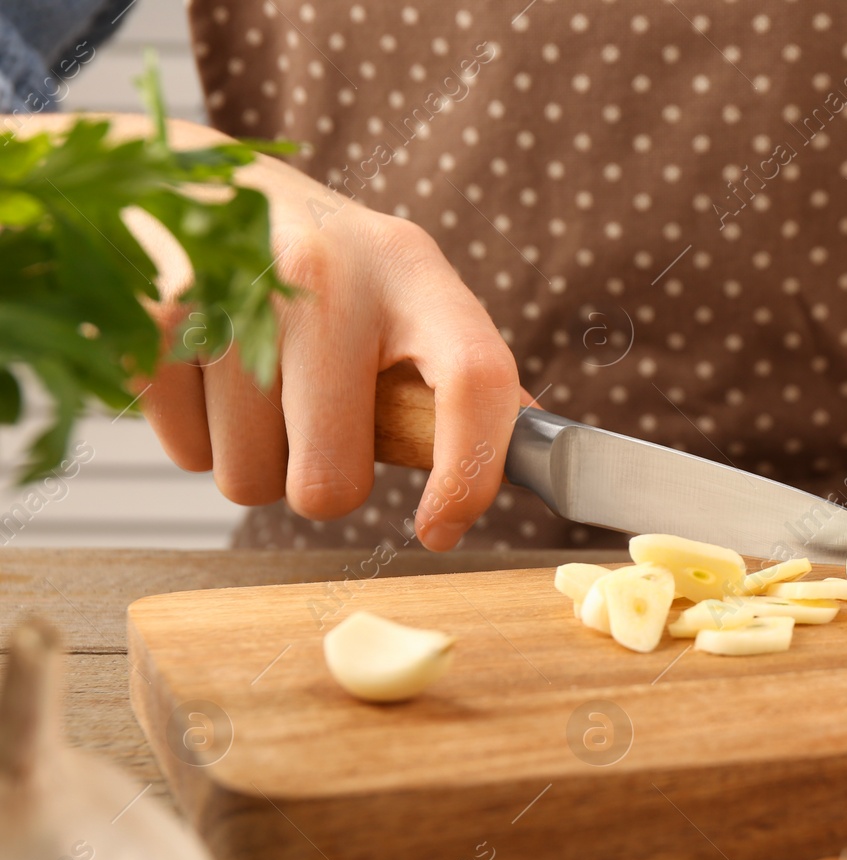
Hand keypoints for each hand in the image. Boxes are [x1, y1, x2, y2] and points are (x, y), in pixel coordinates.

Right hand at [123, 118, 525, 549]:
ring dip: (250, 456)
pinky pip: (183, 453)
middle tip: (310, 418)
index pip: (476, 380)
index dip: (470, 474)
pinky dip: (190, 432)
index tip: (441, 528)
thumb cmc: (308, 261)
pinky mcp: (148, 313)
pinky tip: (198, 364)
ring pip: (249, 480)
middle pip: (331, 482)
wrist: (172, 177)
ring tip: (249, 376)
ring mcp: (230, 289)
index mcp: (410, 268)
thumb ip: (455, 362)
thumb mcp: (397, 283)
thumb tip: (531, 436)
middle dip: (318, 478)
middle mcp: (327, 271)